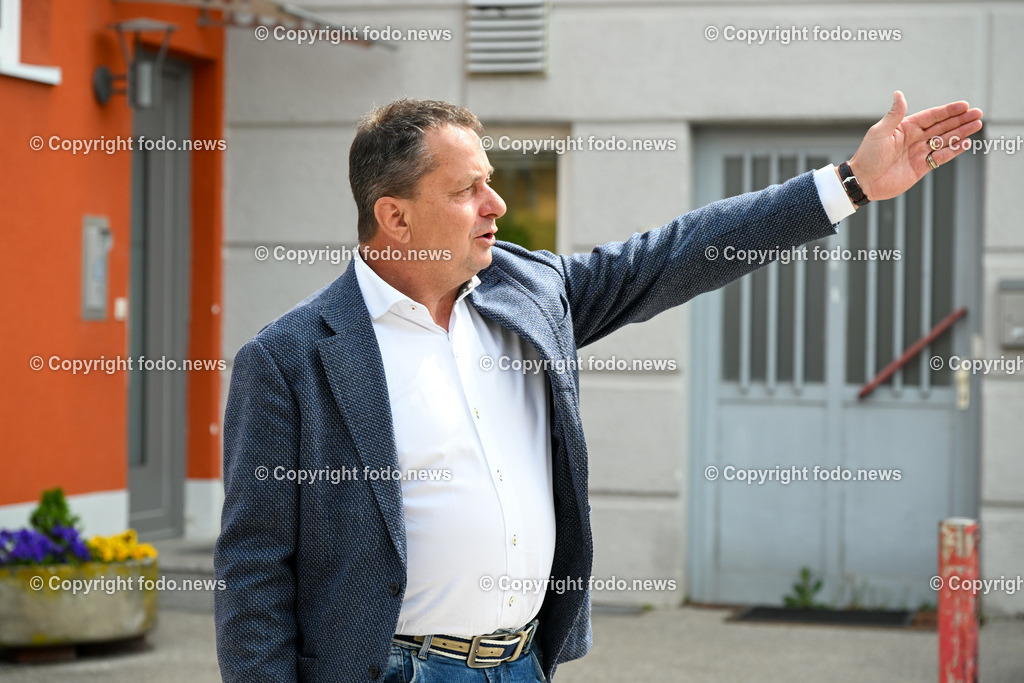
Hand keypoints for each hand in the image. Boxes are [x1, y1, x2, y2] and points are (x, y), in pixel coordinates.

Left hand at [847, 91, 982, 201]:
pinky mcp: (921, 167)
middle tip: (978, 114)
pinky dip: (953, 151)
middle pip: (942, 126)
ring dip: (961, 133)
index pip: (932, 116)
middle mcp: (915, 138)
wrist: (863, 181)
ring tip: (976, 126)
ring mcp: (919, 153)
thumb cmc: (868, 155)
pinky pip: (941, 157)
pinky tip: (965, 144)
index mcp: (905, 128)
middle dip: (960, 120)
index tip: (964, 106)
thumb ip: (894, 115)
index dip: (948, 111)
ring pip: (945, 140)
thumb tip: (899, 93)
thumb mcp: (880, 132)